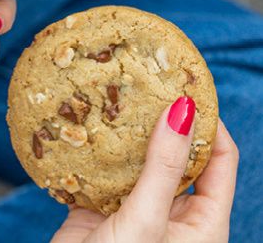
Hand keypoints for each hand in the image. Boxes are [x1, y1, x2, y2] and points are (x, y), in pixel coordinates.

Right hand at [52, 97, 238, 242]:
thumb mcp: (148, 220)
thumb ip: (164, 166)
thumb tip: (183, 109)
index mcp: (203, 223)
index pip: (220, 161)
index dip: (210, 124)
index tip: (188, 89)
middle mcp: (173, 213)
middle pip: (178, 155)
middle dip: (164, 123)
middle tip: (148, 86)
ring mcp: (137, 208)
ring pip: (139, 161)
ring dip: (128, 135)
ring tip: (117, 100)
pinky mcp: (102, 207)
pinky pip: (104, 172)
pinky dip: (97, 152)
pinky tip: (88, 129)